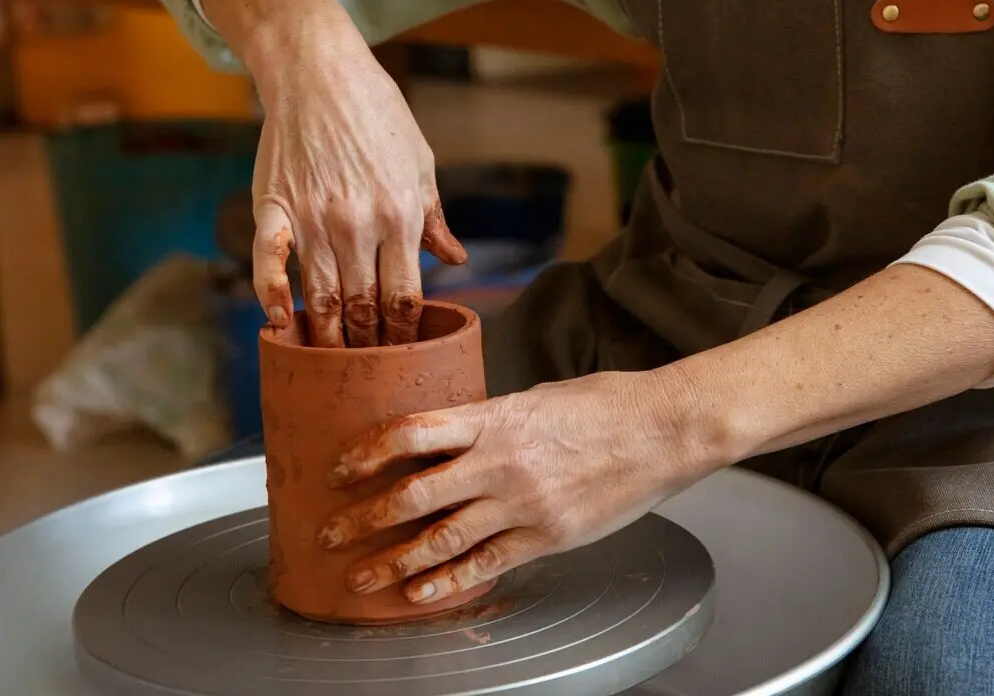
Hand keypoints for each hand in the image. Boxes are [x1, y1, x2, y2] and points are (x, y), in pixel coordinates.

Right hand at [250, 31, 465, 347]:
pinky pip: (269, 261)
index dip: (405, 334)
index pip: (406, 295)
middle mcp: (358, 224)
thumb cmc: (378, 115)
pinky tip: (277, 323)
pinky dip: (271, 295)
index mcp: (401, 216)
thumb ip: (435, 219)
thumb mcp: (421, 164)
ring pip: (320, 295)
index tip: (404, 357)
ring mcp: (313, 217)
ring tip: (328, 366)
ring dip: (325, 336)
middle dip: (368, 346)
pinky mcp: (274, 206)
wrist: (319, 71)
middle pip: (362, 305)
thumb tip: (457, 261)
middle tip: (367, 375)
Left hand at [314, 371, 723, 604]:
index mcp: (496, 418)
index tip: (338, 469)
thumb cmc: (605, 406)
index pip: (411, 433)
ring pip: (441, 537)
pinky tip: (420, 593)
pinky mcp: (547, 536)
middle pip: (413, 493)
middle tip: (330, 534)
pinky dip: (447, 581)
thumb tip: (449, 437)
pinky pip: (487, 564)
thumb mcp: (537, 398)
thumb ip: (491, 421)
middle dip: (363, 518)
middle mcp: (502, 462)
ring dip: (392, 561)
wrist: (663, 430)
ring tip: (360, 578)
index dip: (366, 453)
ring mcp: (524, 503)